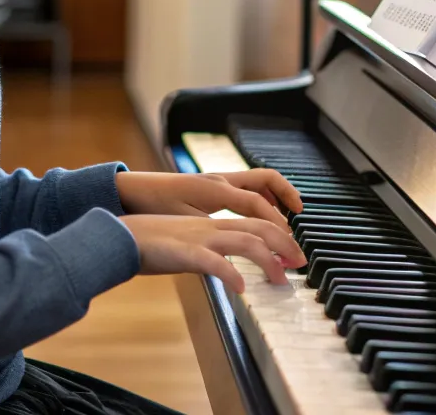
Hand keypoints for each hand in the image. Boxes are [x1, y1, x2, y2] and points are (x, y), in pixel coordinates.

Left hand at [115, 170, 302, 230]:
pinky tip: (261, 212)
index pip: (260, 204)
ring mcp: (218, 177)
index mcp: (218, 189)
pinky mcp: (213, 182)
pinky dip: (261, 194)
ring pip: (258, 179)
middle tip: (301, 220)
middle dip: (288, 197)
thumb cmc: (156, 207)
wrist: (133, 190)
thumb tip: (237, 258)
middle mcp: (222, 179)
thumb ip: (214, 238)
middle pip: (266, 180)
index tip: (290, 245)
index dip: (278, 225)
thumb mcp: (185, 226)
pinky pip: (246, 184)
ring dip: (276, 194)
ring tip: (289, 216)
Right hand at [119, 214, 306, 293]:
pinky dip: (231, 274)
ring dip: (268, 260)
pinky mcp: (184, 252)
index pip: (255, 222)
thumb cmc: (152, 242)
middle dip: (285, 244)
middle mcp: (210, 226)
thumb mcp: (186, 242)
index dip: (279, 235)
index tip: (292, 253)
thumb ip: (209, 250)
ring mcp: (199, 237)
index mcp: (211, 223)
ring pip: (245, 241)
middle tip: (300, 263)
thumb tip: (227, 267)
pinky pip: (213, 262)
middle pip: (259, 227)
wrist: (121, 236)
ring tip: (280, 279)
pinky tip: (241, 288)